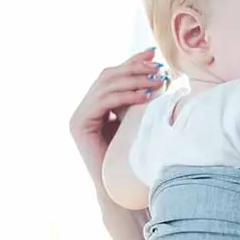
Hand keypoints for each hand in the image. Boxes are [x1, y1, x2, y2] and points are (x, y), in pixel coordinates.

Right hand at [68, 48, 164, 182]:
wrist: (123, 187)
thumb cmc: (137, 157)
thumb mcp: (142, 120)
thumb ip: (143, 99)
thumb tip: (161, 75)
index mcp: (98, 105)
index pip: (113, 75)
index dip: (131, 62)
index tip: (152, 53)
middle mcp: (85, 107)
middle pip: (107, 76)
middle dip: (133, 68)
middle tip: (157, 67)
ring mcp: (79, 115)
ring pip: (105, 86)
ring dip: (133, 80)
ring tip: (157, 80)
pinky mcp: (79, 124)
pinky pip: (102, 102)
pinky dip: (125, 96)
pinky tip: (145, 96)